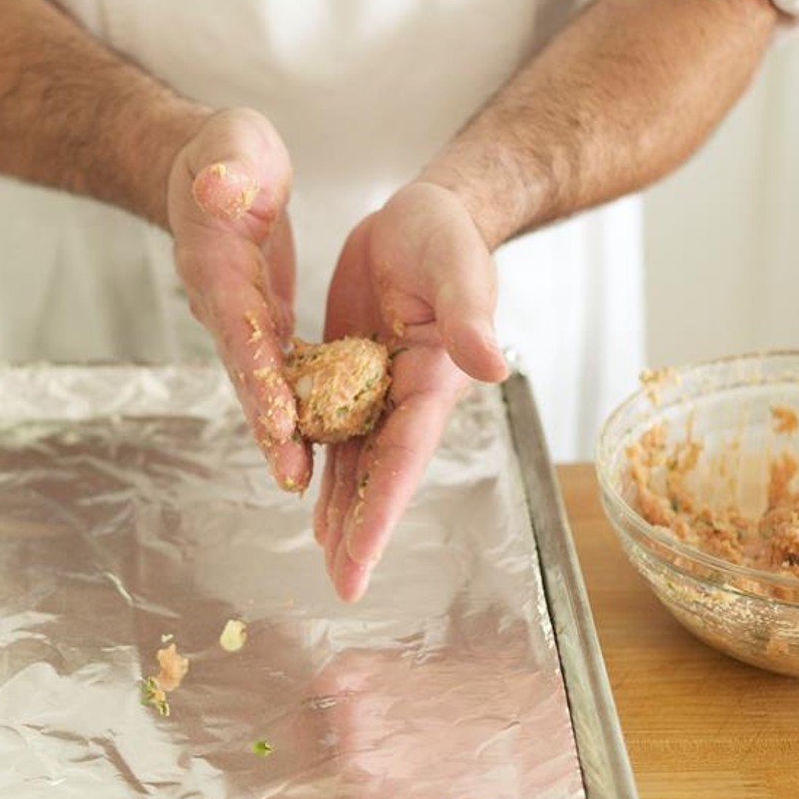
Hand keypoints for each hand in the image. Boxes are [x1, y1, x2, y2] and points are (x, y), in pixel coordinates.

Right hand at [167, 108, 311, 491]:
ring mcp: (239, 320)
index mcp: (218, 264)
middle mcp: (223, 304)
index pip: (240, 327)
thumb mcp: (230, 144)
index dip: (258, 375)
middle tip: (291, 475)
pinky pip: (277, 375)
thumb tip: (221, 188)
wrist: (208, 168)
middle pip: (247, 372)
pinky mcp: (259, 326)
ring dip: (279, 433)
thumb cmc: (226, 152)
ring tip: (301, 482)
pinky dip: (293, 411)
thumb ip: (226, 168)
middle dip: (268, 426)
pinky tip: (315, 447)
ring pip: (262, 384)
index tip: (278, 419)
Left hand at [315, 181, 509, 601]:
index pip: (403, 459)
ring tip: (326, 557)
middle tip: (342, 584)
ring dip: (340, 509)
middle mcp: (406, 397)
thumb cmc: (449, 236)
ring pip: (354, 460)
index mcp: (432, 382)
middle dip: (359, 530)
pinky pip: (334, 427)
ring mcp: (378, 388)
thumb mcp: (458, 267)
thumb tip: (490, 366)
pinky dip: (321, 463)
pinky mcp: (352, 372)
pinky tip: (308, 493)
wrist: (426, 215)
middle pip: (378, 475)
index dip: (380, 512)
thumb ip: (470, 317)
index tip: (360, 561)